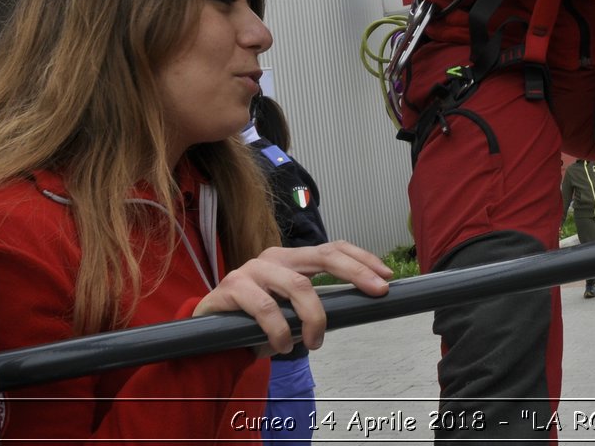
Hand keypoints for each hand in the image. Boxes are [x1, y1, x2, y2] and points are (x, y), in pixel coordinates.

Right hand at [192, 240, 392, 353]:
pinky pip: (266, 308)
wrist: (208, 338)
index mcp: (291, 260)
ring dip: (314, 318)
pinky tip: (282, 346)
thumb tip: (360, 305)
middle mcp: (274, 258)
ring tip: (314, 342)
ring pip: (299, 286)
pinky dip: (280, 331)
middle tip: (377, 291)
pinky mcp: (231, 288)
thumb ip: (317, 304)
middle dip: (356, 271)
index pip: (333, 249)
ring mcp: (252, 270)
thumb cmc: (256, 325)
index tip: (386, 276)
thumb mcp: (291, 312)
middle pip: (323, 256)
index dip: (362, 259)